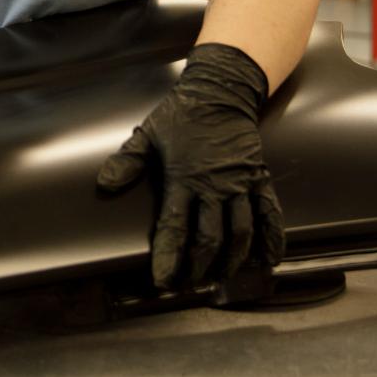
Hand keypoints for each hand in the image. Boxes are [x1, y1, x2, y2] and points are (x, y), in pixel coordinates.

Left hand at [96, 43, 283, 290]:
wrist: (221, 91)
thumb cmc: (181, 114)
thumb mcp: (148, 134)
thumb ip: (128, 161)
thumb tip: (104, 184)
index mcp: (183, 179)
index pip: (174, 227)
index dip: (169, 257)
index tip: (163, 281)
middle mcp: (214, 186)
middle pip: (209, 238)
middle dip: (198, 267)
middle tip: (189, 286)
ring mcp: (240, 183)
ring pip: (240, 232)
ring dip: (232, 261)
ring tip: (222, 279)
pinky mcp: (258, 178)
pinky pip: (269, 213)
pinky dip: (272, 238)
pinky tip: (268, 260)